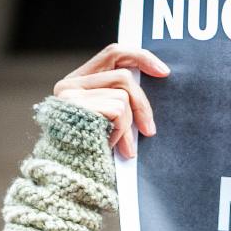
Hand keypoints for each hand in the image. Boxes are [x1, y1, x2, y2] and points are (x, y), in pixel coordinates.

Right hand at [53, 44, 170, 158]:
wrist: (66, 176)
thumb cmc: (90, 153)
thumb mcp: (106, 124)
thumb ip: (118, 103)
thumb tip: (151, 93)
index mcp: (78, 83)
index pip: (114, 54)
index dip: (141, 58)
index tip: (164, 72)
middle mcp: (70, 84)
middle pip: (123, 75)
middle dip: (142, 104)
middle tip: (149, 130)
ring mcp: (71, 94)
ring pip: (123, 96)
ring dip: (128, 126)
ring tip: (122, 148)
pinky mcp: (77, 105)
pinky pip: (118, 110)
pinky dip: (121, 131)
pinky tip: (110, 147)